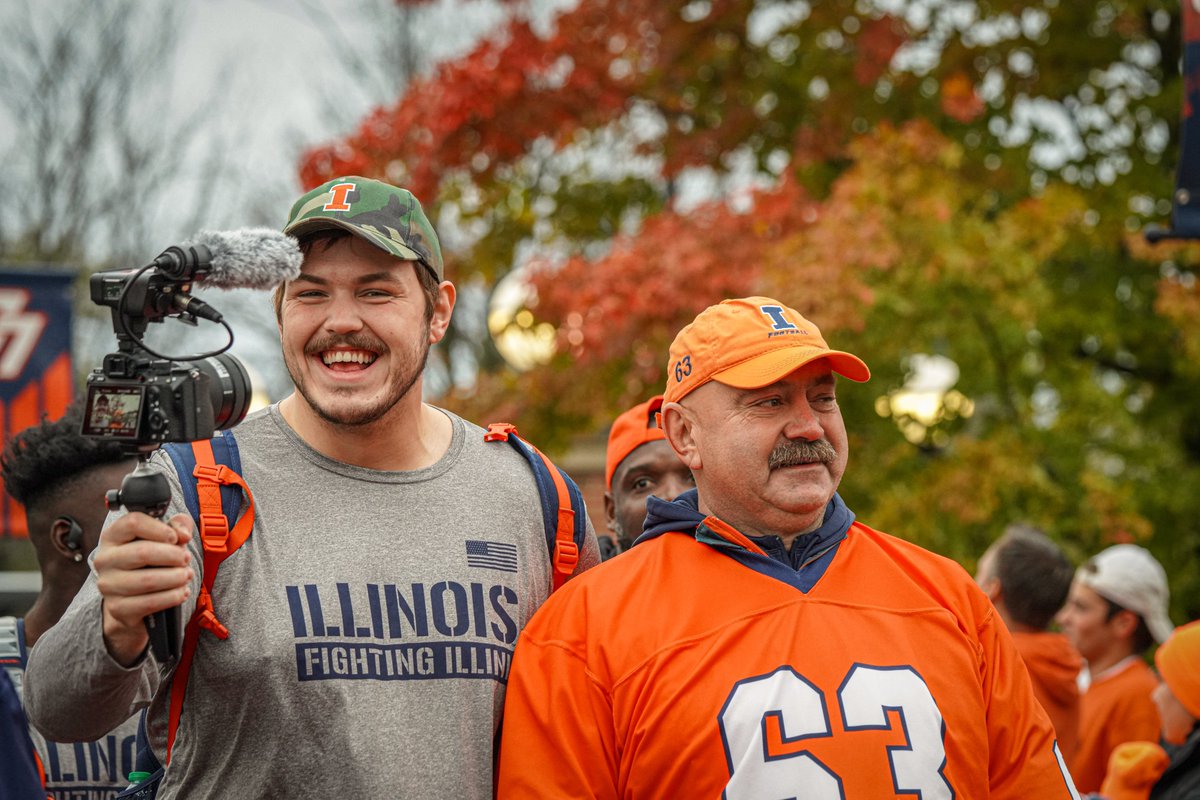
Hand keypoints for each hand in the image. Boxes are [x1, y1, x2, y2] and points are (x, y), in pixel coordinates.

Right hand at [94, 512, 193, 665]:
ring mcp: (108, 585)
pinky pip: (150, 602)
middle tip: (186, 559)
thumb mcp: (163, 538)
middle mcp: (105, 559)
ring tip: (186, 575)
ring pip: (148, 580)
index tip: (176, 538)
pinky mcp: (118, 608)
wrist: (133, 601)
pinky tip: (181, 592)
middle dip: (173, 556)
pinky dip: (172, 597)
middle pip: (143, 552)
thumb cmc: (149, 562)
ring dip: (175, 577)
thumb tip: (183, 533)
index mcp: (113, 536)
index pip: (132, 523)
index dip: (160, 529)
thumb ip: (177, 526)